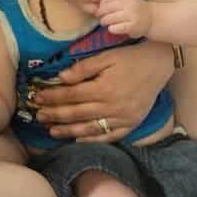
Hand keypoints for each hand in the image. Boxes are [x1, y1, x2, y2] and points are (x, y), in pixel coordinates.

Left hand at [29, 40, 172, 142]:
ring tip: (51, 131)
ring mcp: (123, 118)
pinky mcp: (131, 124)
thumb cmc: (130, 57)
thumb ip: (83, 68)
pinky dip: (93, 140)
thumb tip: (61, 78)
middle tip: (38, 117)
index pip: (71, 95)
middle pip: (77, 113)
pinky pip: (109, 136)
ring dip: (68, 131)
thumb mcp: (106, 56)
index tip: (37, 98)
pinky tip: (78, 140)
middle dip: (55, 115)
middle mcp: (112, 106)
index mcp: (104, 88)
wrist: (159, 65)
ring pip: (90, 128)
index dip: (52, 97)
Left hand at [97, 0, 151, 37]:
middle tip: (99, 16)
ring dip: (104, 21)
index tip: (100, 8)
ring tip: (104, 23)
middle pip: (106, 8)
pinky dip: (111, 29)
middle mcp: (129, 3)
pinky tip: (112, 28)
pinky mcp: (133, 26)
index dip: (101, 3)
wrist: (151, 18)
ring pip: (109, 18)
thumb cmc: (134, 8)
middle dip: (100, 13)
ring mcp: (132, 14)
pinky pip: (116, 28)